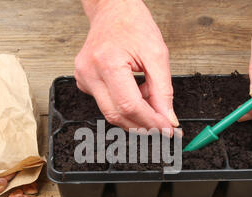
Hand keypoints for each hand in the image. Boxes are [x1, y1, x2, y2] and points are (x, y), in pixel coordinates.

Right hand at [75, 0, 177, 133]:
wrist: (112, 9)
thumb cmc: (132, 24)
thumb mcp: (157, 54)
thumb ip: (163, 91)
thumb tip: (168, 118)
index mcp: (107, 62)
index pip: (129, 106)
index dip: (150, 122)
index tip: (167, 129)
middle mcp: (90, 73)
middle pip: (116, 115)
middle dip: (143, 125)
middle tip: (163, 126)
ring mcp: (83, 79)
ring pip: (111, 113)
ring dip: (135, 115)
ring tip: (150, 101)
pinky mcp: (83, 82)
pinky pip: (106, 104)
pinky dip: (125, 106)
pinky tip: (136, 93)